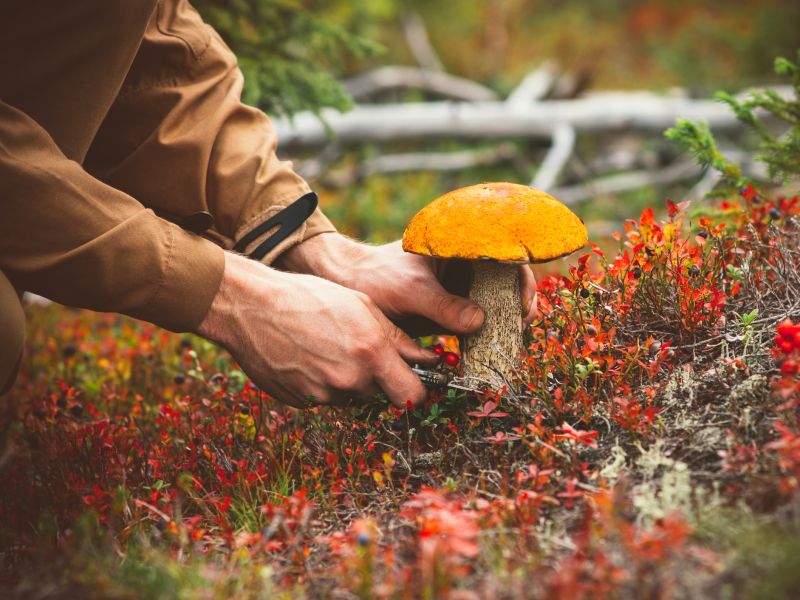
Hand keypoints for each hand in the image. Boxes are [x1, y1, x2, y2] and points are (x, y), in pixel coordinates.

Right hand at [197, 252, 435, 408]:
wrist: (252, 307)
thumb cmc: (309, 297)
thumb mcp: (362, 305)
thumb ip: (398, 338)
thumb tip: (427, 358)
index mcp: (371, 353)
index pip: (413, 395)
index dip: (416, 388)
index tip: (412, 378)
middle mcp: (350, 379)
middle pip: (381, 395)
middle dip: (378, 378)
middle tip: (359, 350)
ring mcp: (323, 394)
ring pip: (352, 397)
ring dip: (349, 380)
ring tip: (328, 347)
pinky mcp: (301, 402)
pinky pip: (324, 398)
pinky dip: (322, 383)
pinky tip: (308, 357)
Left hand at [278, 233, 537, 330]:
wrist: (347, 286)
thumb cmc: (375, 276)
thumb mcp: (409, 291)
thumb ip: (443, 306)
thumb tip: (479, 322)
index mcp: (460, 245)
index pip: (507, 254)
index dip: (522, 277)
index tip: (522, 303)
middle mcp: (465, 264)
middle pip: (507, 282)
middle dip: (517, 305)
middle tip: (519, 328)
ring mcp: (459, 287)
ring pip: (495, 303)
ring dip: (504, 322)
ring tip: (506, 343)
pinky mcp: (451, 309)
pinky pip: (477, 321)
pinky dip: (486, 335)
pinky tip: (487, 351)